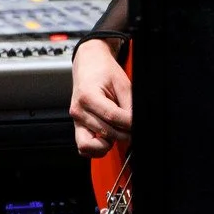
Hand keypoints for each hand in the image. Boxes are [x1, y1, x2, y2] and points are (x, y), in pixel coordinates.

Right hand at [70, 40, 131, 158]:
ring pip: (93, 145)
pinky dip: (97, 149)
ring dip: (110, 142)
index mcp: (88, 96)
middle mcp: (79, 111)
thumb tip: (135, 122)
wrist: (89, 65)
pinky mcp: (78, 127)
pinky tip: (108, 139)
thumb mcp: (122, 83)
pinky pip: (84, 148)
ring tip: (118, 132)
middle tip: (132, 127)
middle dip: (123, 133)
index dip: (129, 123)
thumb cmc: (102, 71)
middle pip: (106, 132)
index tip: (137, 123)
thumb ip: (129, 105)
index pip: (112, 117)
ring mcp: (76, 121)